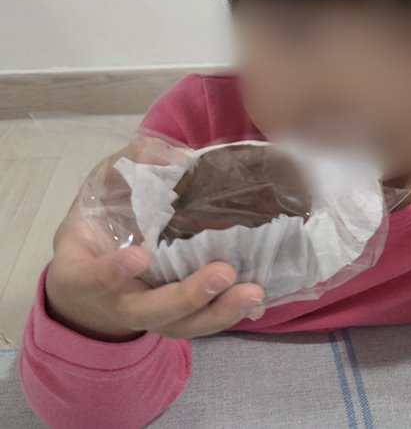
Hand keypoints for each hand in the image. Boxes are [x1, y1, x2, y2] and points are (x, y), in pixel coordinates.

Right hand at [45, 147, 264, 341]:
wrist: (90, 279)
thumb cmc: (100, 223)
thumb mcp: (103, 189)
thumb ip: (131, 167)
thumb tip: (177, 156)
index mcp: (82, 271)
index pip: (92, 276)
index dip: (112, 271)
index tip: (138, 256)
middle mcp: (116, 301)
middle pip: (148, 310)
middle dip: (187, 295)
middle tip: (222, 273)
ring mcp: (148, 315)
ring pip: (181, 324)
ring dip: (219, 311)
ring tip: (252, 292)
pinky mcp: (175, 318)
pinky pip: (200, 323)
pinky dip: (229, 315)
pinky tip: (258, 304)